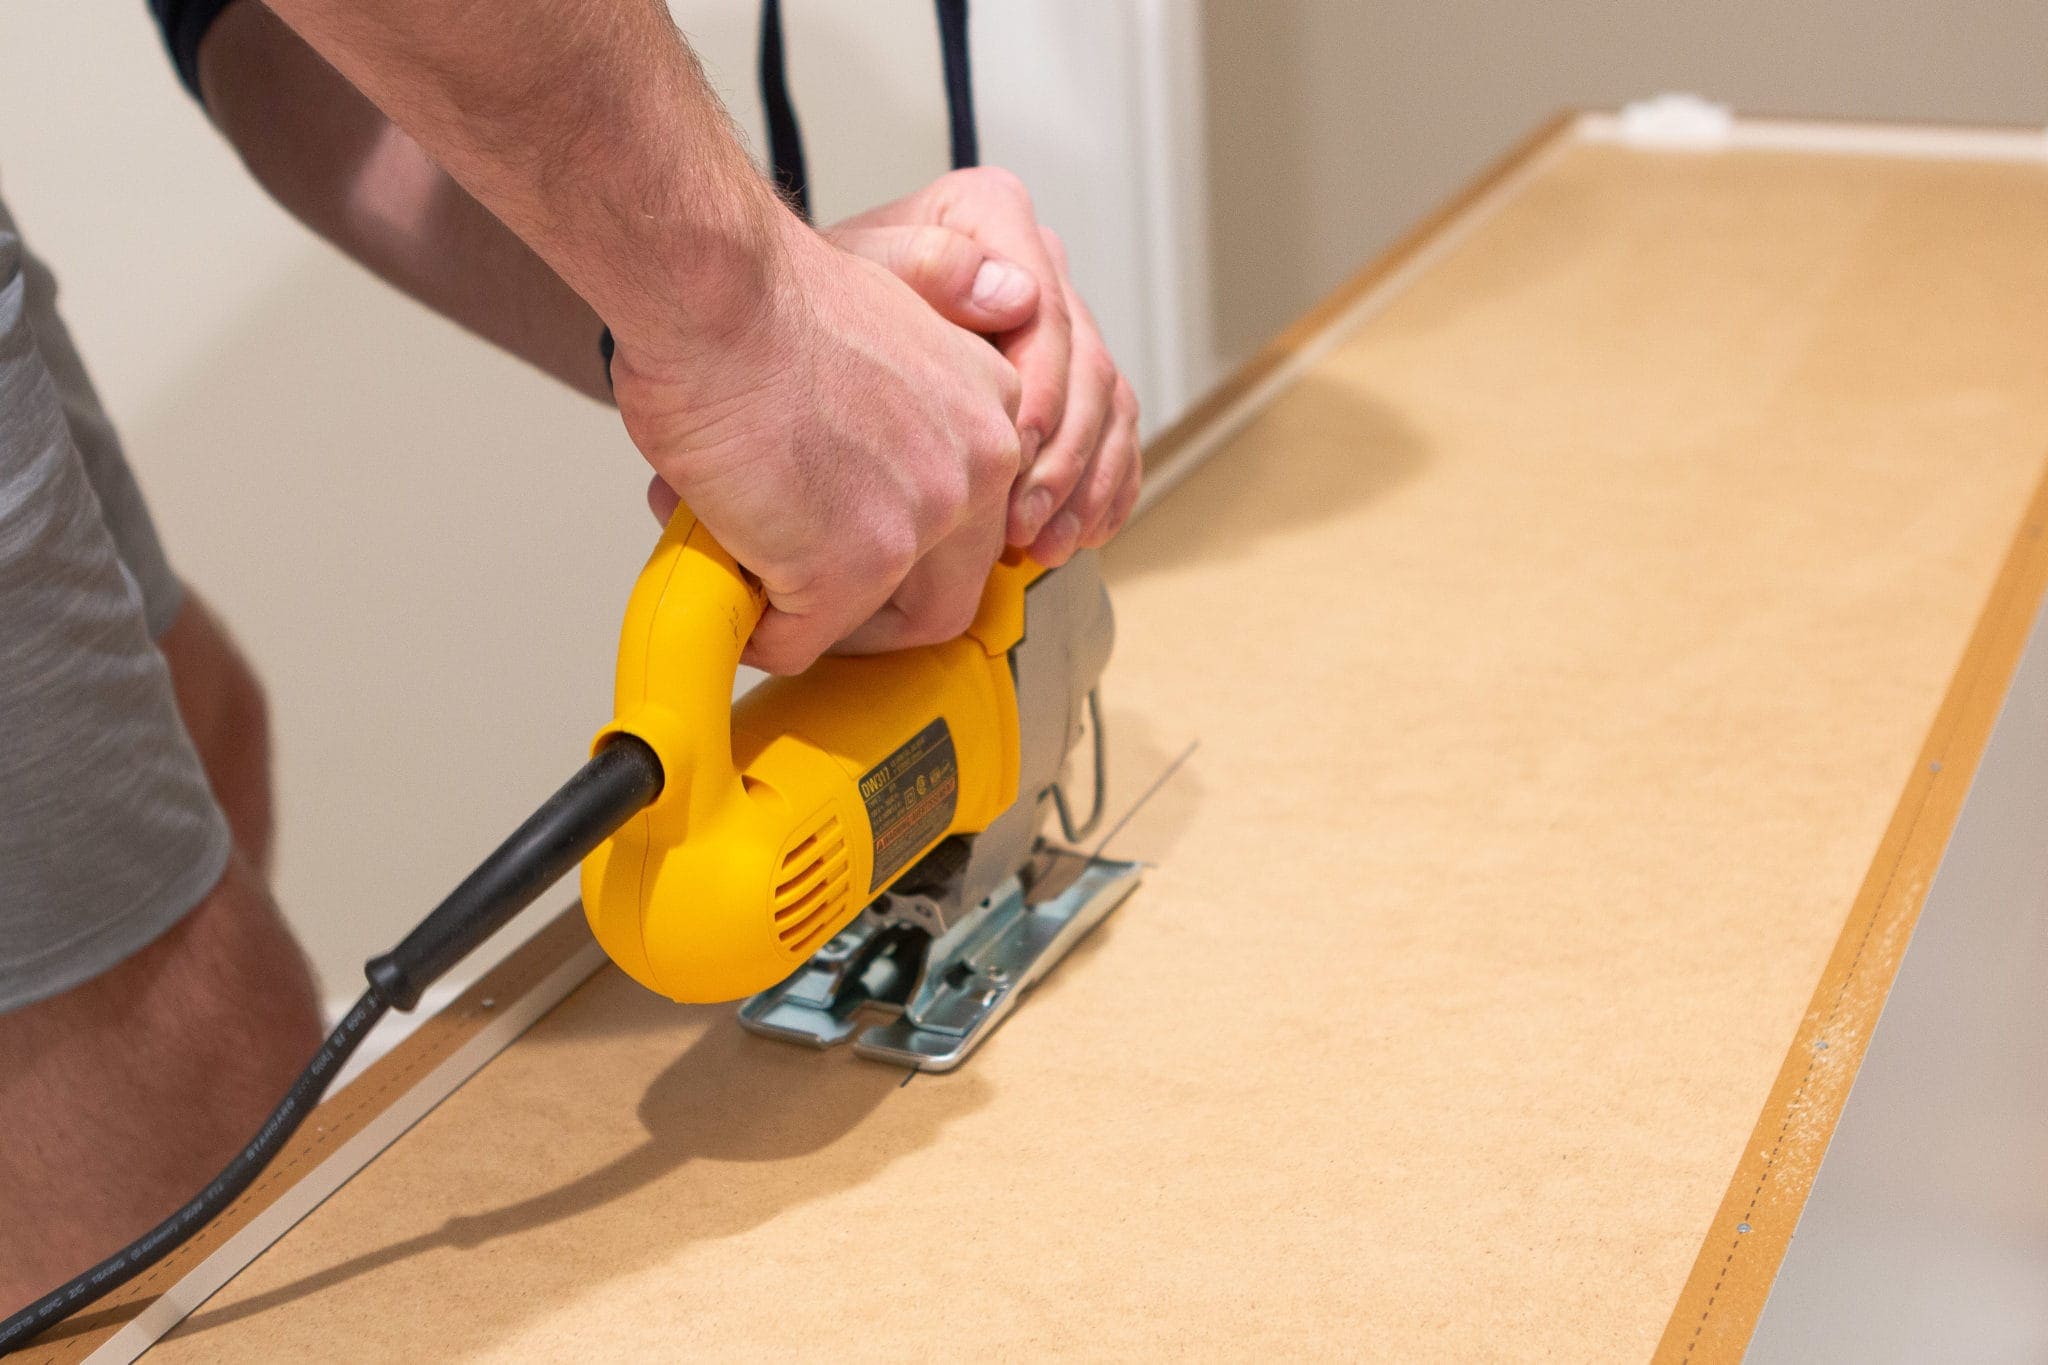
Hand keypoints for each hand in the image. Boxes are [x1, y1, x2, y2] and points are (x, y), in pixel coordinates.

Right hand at [615, 217, 1023, 673]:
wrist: (713, 293)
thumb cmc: (767, 292)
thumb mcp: (897, 285)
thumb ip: (950, 315)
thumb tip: (1015, 295)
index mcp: (992, 410)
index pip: (977, 524)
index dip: (906, 549)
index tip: (846, 543)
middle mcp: (977, 471)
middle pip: (948, 590)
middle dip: (873, 609)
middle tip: (804, 589)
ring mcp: (918, 526)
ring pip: (878, 623)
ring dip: (812, 619)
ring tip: (751, 579)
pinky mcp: (851, 570)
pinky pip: (801, 642)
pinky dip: (754, 630)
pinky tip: (718, 584)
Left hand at [828, 168, 1142, 565]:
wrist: (800, 331)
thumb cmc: (816, 306)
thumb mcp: (850, 275)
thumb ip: (922, 269)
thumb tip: (1017, 297)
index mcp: (991, 215)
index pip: (1047, 310)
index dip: (1041, 389)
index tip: (1014, 449)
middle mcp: (1038, 264)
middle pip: (1088, 366)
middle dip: (1062, 456)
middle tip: (1023, 520)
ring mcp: (1062, 324)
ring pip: (1110, 408)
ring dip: (1083, 486)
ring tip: (1045, 546)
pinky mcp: (1071, 381)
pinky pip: (1115, 436)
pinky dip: (1102, 492)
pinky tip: (1078, 536)